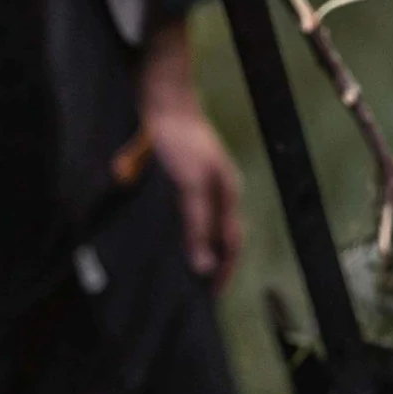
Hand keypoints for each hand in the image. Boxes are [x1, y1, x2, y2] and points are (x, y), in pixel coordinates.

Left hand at [147, 101, 242, 293]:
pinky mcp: (182, 177)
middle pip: (219, 237)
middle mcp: (218, 191)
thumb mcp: (189, 187)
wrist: (160, 97)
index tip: (212, 296)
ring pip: (202, 226)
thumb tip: (203, 267)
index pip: (232, 243)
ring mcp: (202, 183)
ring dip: (194, 249)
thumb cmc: (178, 140)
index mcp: (228, 194)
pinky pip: (185, 214)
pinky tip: (166, 240)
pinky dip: (180, 232)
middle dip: (211, 264)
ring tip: (180, 272)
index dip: (224, 271)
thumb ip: (197, 226)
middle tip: (195, 291)